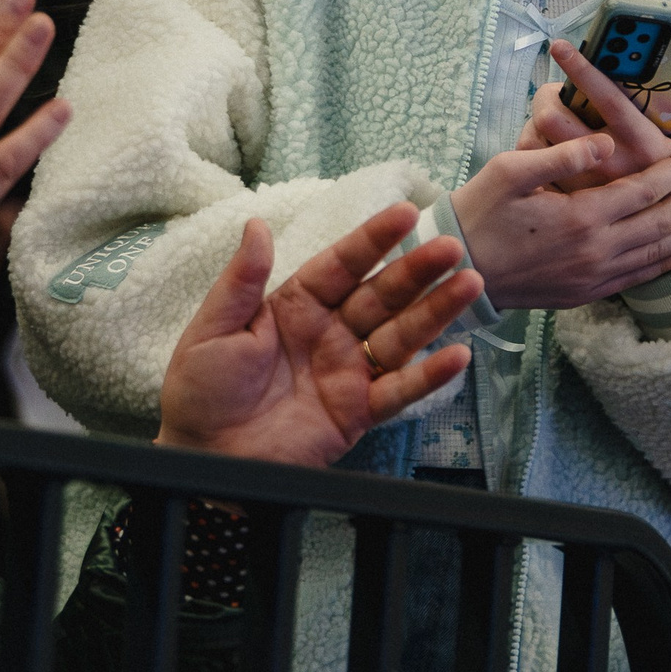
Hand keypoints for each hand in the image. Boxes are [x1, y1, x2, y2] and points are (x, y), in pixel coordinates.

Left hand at [155, 204, 483, 465]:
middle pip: (382, 295)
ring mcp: (347, 371)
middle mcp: (329, 332)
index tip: (404, 213)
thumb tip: (257, 225)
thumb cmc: (200, 392)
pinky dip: (429, 375)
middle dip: (417, 270)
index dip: (372, 240)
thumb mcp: (212, 330)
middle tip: (451, 247)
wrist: (202, 459)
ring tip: (470, 285)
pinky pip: (399, 390)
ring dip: (436, 311)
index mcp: (295, 305)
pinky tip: (457, 355)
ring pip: (401, 335)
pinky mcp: (357, 412)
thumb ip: (241, 281)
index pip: (341, 264)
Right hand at [453, 123, 670, 310]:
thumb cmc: (479, 212)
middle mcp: (595, 251)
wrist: (458, 270)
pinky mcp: (586, 293)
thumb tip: (608, 142)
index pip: (643, 191)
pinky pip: (640, 279)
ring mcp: (593, 277)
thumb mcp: (510, 171)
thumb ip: (562, 153)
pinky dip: (669, 263)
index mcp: (580, 217)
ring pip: (658, 253)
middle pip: (662, 223)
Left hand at [518, 40, 670, 191]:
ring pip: (540, 147)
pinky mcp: (572, 207)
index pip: (609, 101)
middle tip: (553, 88)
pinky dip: (535, 154)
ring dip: (538, 124)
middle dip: (549, 96)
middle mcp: (613, 169)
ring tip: (551, 116)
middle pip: (557, 122)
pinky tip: (545, 147)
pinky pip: (538, 173)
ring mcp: (588, 190)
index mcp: (646, 149)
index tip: (562, 46)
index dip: (584, 70)